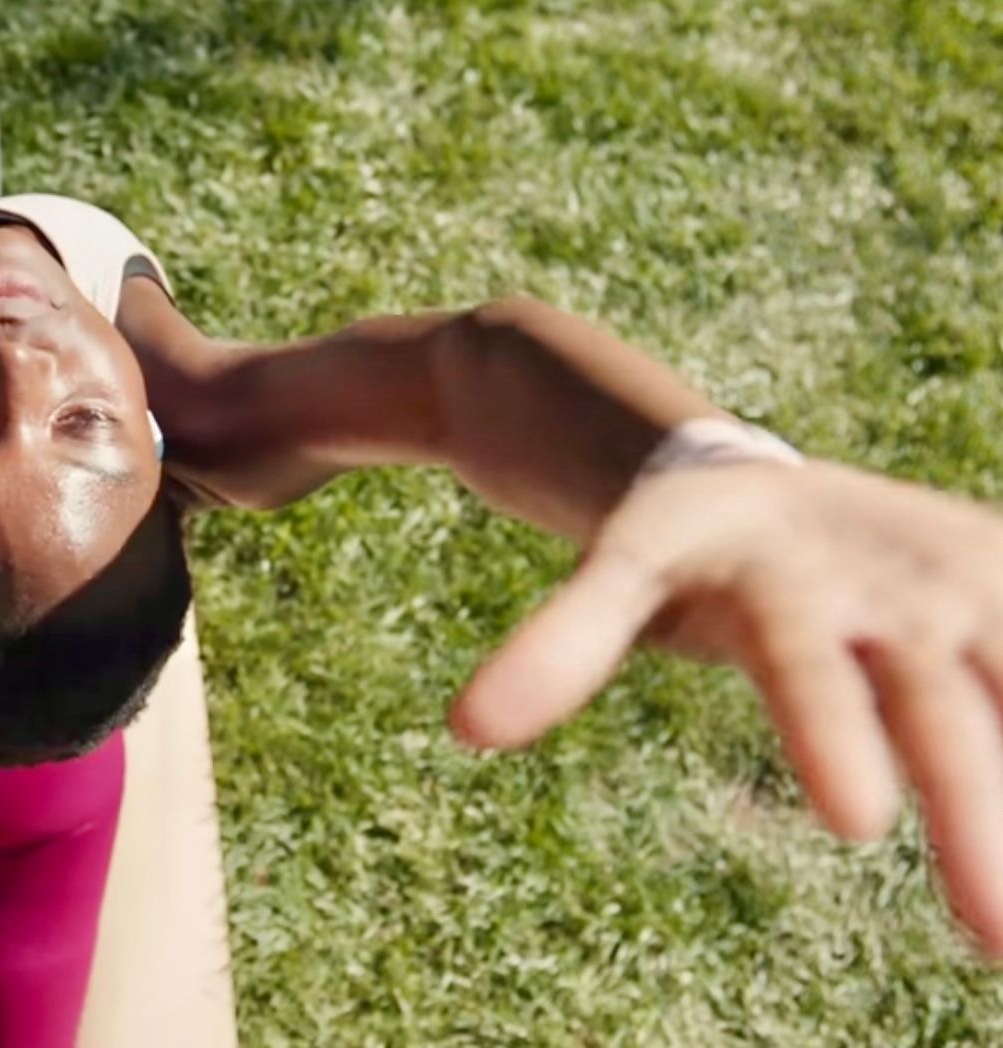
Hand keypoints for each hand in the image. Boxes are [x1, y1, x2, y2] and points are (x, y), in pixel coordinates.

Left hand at [452, 460, 1002, 956]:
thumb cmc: (684, 539)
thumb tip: (464, 731)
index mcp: (783, 581)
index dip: (828, 734)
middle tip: (995, 944)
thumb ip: (556, 645)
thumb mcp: (624, 571)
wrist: (756, 470)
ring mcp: (967, 592)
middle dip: (977, 821)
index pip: (805, 671)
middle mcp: (893, 585)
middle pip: (938, 711)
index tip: (853, 823)